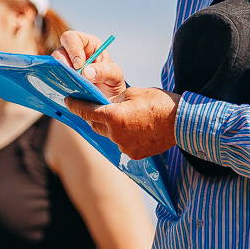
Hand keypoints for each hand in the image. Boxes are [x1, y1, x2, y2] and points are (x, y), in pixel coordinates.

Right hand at [54, 31, 125, 101]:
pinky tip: (67, 89)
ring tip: (72, 84)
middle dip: (63, 62)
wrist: (109, 100)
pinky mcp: (62, 78)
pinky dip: (58, 82)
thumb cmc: (113, 83)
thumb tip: (84, 72)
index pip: (73, 38)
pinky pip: (54, 77)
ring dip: (61, 74)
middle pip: (60, 50)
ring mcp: (67, 66)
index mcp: (89, 44)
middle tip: (72, 75)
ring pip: (55, 65)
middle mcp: (74, 53)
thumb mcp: (115, 75)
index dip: (73, 49)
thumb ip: (104, 71)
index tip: (79, 65)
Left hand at [65, 87, 180, 159]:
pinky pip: (122, 144)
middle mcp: (115, 135)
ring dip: (111, 127)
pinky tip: (135, 129)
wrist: (182, 123)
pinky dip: (124, 136)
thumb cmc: (159, 103)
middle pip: (96, 125)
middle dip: (94, 116)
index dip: (75, 106)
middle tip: (95, 108)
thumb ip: (115, 100)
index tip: (68, 101)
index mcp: (113, 117)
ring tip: (124, 118)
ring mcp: (124, 147)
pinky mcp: (133, 155)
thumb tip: (106, 104)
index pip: (86, 111)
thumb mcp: (134, 94)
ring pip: (110, 135)